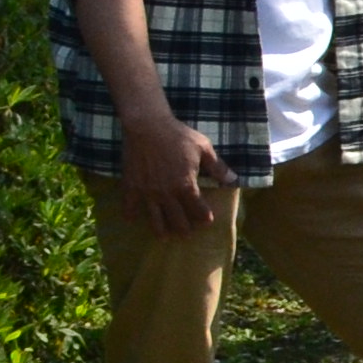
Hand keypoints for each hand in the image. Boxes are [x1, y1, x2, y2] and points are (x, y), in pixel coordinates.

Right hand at [113, 109, 228, 235]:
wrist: (147, 126)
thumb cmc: (178, 135)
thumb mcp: (204, 148)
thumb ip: (218, 167)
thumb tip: (234, 180)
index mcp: (186, 185)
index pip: (197, 209)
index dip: (203, 217)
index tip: (207, 221)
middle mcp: (166, 193)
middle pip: (177, 219)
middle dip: (184, 228)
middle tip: (186, 234)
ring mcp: (147, 192)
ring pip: (155, 218)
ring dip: (161, 230)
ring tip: (164, 237)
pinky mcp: (131, 186)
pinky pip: (129, 205)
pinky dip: (130, 214)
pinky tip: (132, 220)